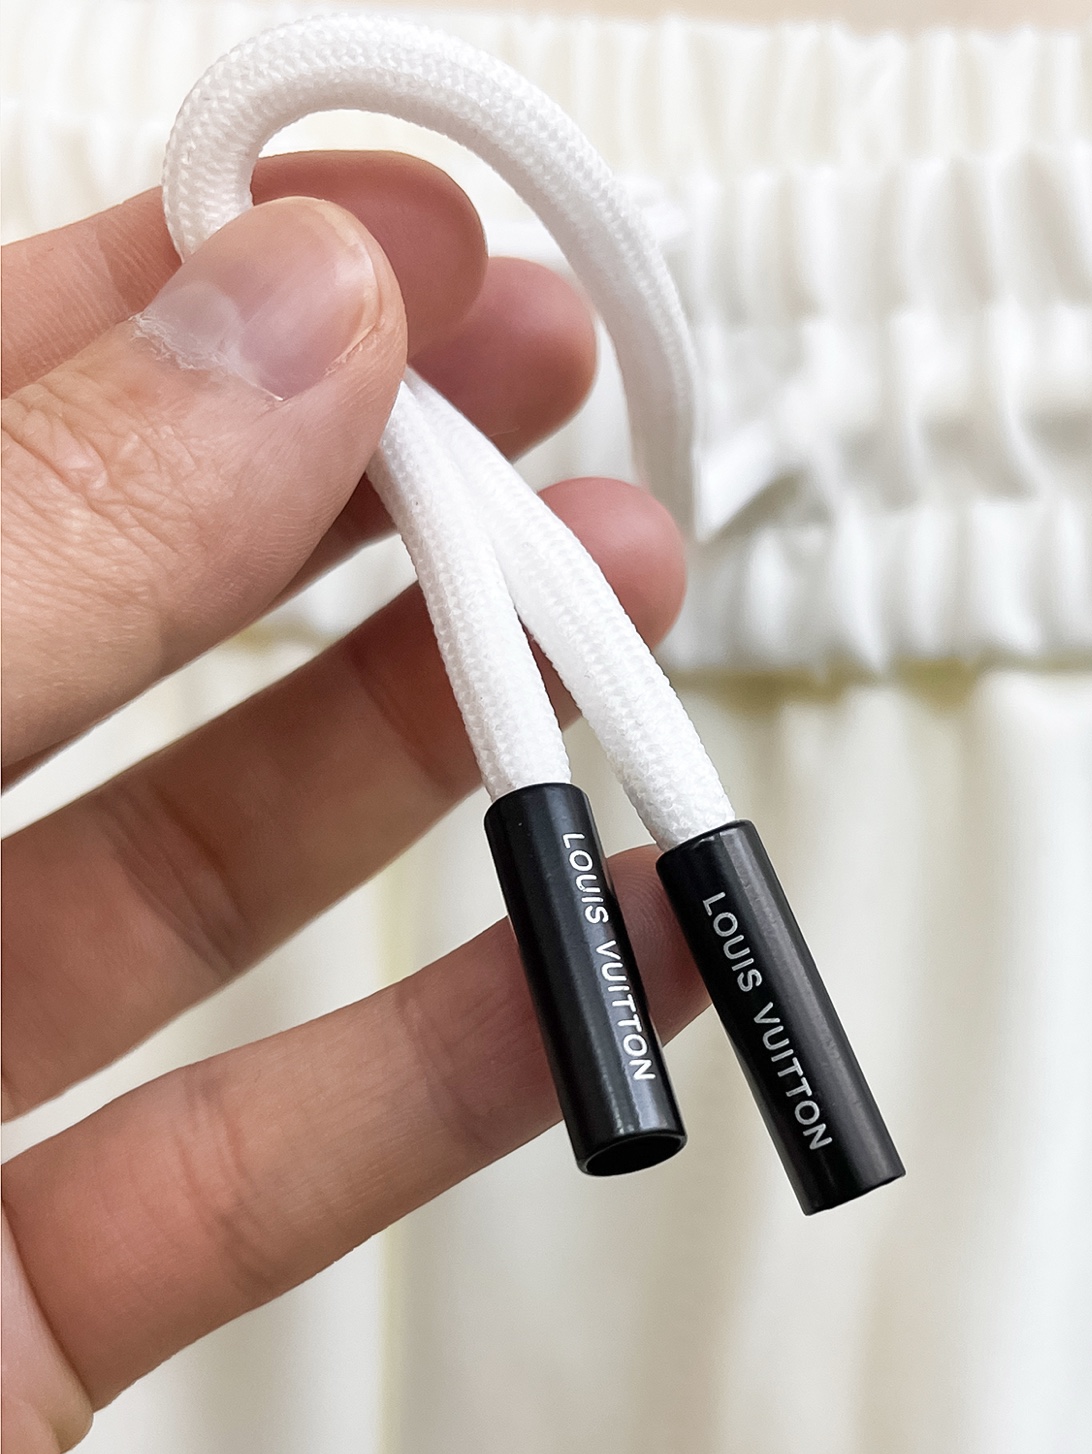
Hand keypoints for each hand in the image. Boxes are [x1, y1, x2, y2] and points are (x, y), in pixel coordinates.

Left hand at [0, 156, 704, 1453]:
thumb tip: (273, 332)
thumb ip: (10, 568)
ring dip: (441, 755)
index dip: (156, 296)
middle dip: (344, 493)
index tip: (379, 238)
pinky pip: (259, 1163)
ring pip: (196, 883)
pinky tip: (614, 961)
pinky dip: (460, 1066)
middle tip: (542, 400)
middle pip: (88, 628)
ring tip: (617, 623)